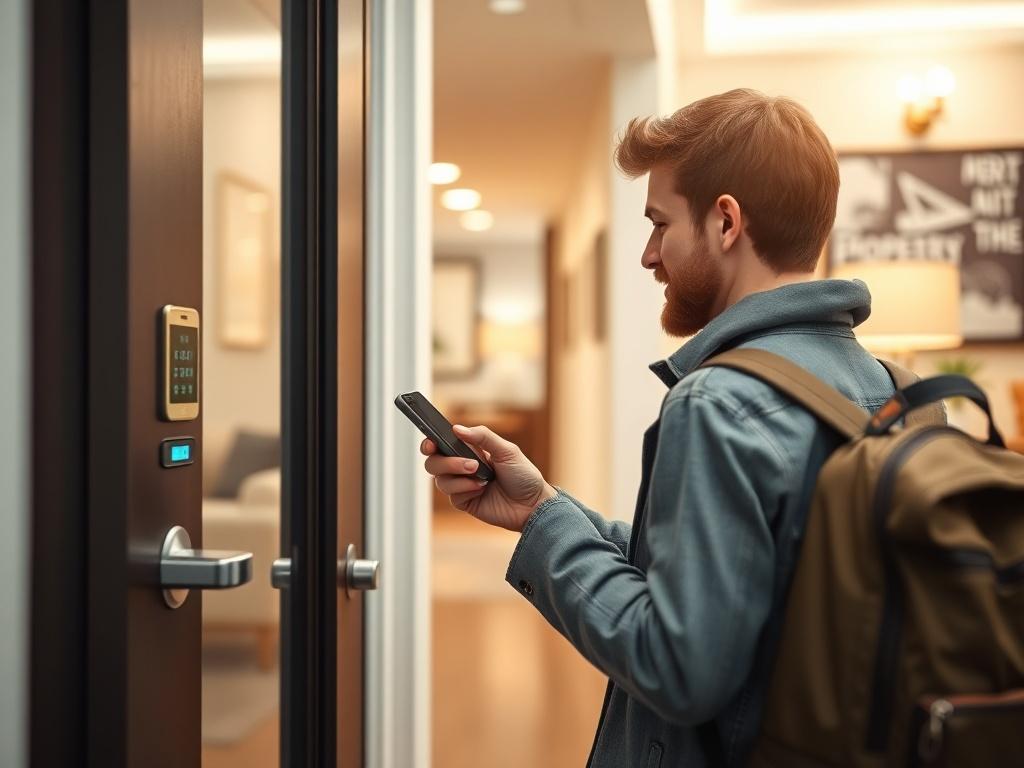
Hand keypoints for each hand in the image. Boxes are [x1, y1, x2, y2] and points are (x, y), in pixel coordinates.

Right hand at [420, 424, 557, 531]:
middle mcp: (462, 467)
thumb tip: (457, 428)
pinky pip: (452, 496)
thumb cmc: (523, 475)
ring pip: (440, 480)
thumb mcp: (507, 450)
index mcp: (470, 450)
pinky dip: (466, 490)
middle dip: (447, 462)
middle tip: (472, 464)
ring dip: (459, 477)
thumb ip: (483, 437)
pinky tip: (482, 490)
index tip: (431, 443)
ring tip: (482, 478)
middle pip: (434, 462)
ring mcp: (462, 485)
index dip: (430, 443)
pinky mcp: (465, 502)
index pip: (441, 444)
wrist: (533, 504)